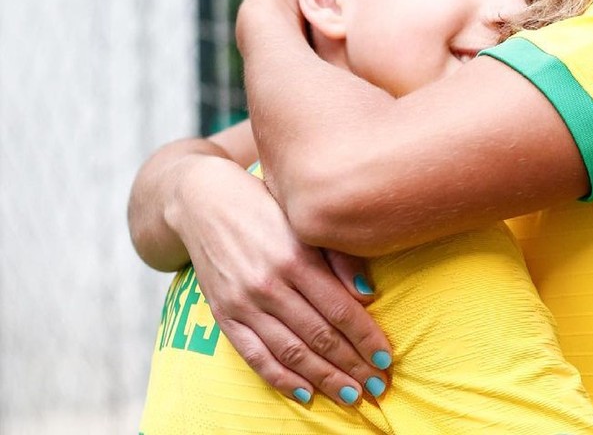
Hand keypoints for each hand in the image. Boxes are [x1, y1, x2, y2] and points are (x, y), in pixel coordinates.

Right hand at [175, 155, 392, 406]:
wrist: (202, 200)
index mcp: (295, 256)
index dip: (365, 337)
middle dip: (352, 365)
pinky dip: (281, 379)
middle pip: (319, 336)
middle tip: (378, 386)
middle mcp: (269, 283)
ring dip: (324, 378)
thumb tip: (368, 294)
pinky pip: (255, 356)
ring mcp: (243, 303)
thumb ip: (337, 254)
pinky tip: (306, 394)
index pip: (339, 308)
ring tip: (351, 396)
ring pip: (291, 352)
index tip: (387, 358)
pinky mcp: (223, 315)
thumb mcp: (303, 217)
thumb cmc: (264, 204)